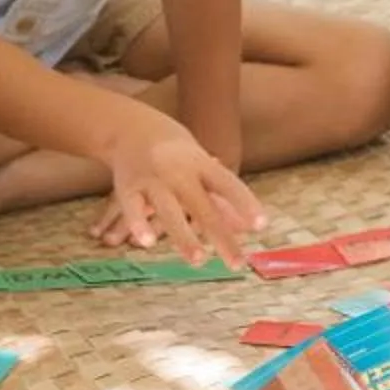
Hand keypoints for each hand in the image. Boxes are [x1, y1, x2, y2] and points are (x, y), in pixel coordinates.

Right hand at [97, 108, 264, 264]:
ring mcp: (153, 178)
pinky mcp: (127, 186)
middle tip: (238, 264)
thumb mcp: (200, 164)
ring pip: (169, 210)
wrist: (130, 126)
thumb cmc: (176, 152)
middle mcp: (179, 171)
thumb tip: (245, 226)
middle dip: (221, 236)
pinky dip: (139, 224)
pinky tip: (147, 243)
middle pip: (203, 206)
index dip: (245, 203)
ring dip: (184, 236)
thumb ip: (220, 196)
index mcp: (201, 164)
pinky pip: (132, 207)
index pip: (228, 185)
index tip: (262, 225)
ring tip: (199, 260)